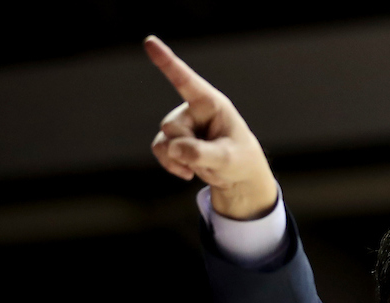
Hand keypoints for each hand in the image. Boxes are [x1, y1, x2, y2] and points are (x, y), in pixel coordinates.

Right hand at [144, 35, 278, 219]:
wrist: (238, 174)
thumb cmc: (239, 159)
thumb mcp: (227, 159)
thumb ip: (201, 153)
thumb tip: (173, 148)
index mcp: (211, 103)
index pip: (185, 80)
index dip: (167, 62)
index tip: (150, 42)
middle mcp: (193, 109)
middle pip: (172, 126)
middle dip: (186, 147)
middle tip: (211, 157)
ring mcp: (182, 123)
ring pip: (163, 141)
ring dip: (179, 159)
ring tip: (203, 164)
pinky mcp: (173, 139)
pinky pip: (160, 150)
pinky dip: (171, 165)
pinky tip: (188, 173)